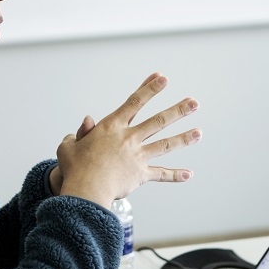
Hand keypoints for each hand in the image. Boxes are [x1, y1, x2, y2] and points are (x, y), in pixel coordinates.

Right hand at [55, 73, 201, 207]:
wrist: (86, 189)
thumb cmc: (75, 167)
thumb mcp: (69, 145)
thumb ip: (79, 133)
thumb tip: (87, 121)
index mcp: (112, 127)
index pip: (134, 102)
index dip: (149, 89)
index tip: (162, 78)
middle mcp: (129, 139)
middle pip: (158, 121)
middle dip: (178, 110)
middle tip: (194, 102)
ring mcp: (138, 156)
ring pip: (165, 144)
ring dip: (184, 138)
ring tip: (199, 132)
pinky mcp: (141, 174)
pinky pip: (161, 174)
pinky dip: (175, 175)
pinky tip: (189, 174)